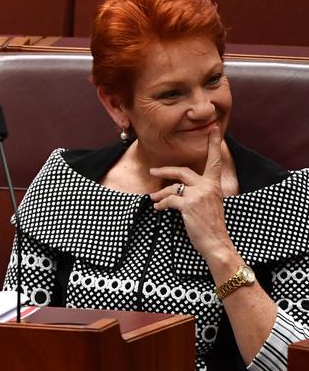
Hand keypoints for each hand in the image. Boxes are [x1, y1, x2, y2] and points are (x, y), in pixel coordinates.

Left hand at [149, 126, 235, 266]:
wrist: (216, 243)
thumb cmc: (211, 226)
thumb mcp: (210, 204)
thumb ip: (199, 192)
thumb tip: (178, 188)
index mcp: (215, 184)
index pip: (214, 160)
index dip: (214, 144)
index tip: (214, 128)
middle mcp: (208, 186)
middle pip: (182, 171)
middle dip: (165, 171)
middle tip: (153, 171)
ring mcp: (198, 195)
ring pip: (172, 187)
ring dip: (160, 194)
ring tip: (153, 198)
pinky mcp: (189, 205)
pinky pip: (169, 200)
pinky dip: (161, 204)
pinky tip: (158, 208)